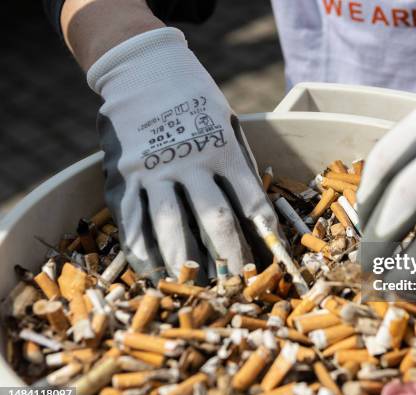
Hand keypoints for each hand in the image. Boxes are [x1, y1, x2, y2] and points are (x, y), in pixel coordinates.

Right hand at [88, 27, 279, 280]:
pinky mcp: (123, 175)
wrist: (143, 68)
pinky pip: (132, 220)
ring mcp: (153, 170)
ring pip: (172, 225)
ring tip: (196, 287)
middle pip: (214, 218)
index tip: (274, 263)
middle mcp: (190, 162)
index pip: (251, 201)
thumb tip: (255, 212)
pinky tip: (151, 272)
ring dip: (185, 262)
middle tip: (238, 286)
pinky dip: (142, 250)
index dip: (264, 236)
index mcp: (223, 150)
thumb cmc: (195, 101)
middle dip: (229, 257)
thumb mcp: (228, 123)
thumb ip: (240, 165)